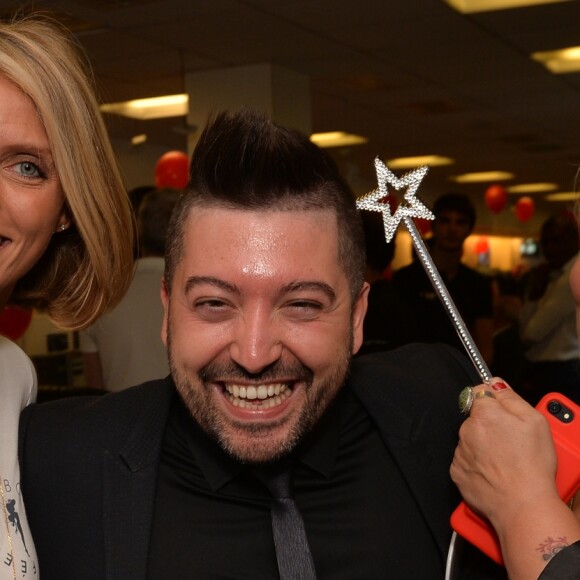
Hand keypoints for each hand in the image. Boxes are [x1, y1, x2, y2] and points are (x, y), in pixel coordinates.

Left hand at [450, 378, 557, 532]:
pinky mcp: (457, 471)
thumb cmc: (531, 465)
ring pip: (470, 440)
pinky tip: (495, 472)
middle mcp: (466, 429)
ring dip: (483, 446)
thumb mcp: (534, 421)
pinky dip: (477, 464)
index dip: (495, 402)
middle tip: (511, 442)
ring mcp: (460, 451)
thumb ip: (511, 397)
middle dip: (490, 426)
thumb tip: (496, 382)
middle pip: (476, 419)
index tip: (503, 412)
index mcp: (484, 413)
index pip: (481, 393)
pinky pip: (465, 460)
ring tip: (505, 461)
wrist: (522, 505)